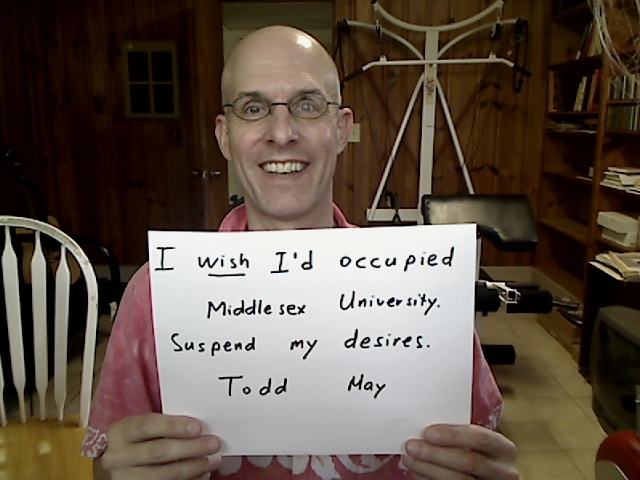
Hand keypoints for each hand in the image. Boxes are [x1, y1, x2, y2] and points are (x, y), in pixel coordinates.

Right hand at [96, 413, 221, 479]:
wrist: (119, 463)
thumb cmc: (138, 440)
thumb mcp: (143, 428)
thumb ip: (165, 426)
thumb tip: (198, 429)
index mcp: (121, 433)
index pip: (147, 426)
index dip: (173, 426)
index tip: (197, 427)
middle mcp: (119, 457)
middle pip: (157, 452)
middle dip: (190, 448)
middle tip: (213, 443)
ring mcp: (126, 477)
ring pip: (163, 475)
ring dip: (193, 467)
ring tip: (213, 460)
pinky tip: (202, 474)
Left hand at [403, 424, 517, 479]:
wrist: (486, 476)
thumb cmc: (477, 452)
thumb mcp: (476, 441)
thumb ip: (459, 433)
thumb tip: (424, 426)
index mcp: (503, 448)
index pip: (480, 438)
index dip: (453, 435)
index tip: (428, 432)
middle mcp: (503, 471)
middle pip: (468, 461)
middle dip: (435, 453)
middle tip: (412, 446)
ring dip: (428, 469)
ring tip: (410, 459)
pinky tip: (418, 472)